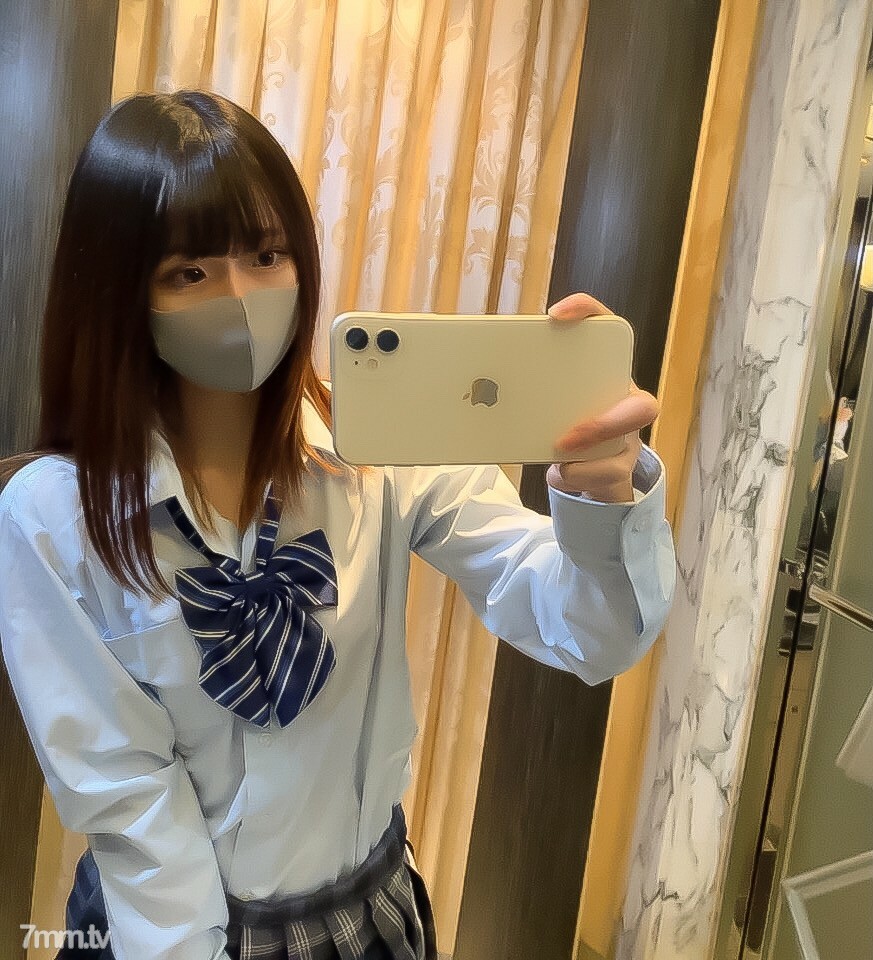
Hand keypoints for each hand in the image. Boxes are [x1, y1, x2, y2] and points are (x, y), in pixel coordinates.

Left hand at [545, 293, 659, 502]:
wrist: (585, 469)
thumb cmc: (561, 423)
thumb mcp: (545, 399)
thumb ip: (527, 388)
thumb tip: (473, 385)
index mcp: (604, 370)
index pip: (605, 326)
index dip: (587, 313)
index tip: (553, 316)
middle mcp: (624, 402)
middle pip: (640, 406)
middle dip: (603, 423)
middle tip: (566, 438)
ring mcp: (627, 438)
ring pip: (622, 446)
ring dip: (587, 458)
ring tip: (557, 460)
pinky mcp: (619, 468)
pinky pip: (605, 473)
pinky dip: (574, 476)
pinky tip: (556, 473)